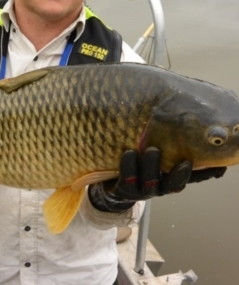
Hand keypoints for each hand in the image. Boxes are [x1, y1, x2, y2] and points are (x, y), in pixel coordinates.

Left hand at [88, 148, 225, 212]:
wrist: (114, 185)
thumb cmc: (140, 163)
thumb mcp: (159, 156)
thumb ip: (174, 147)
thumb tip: (195, 129)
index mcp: (171, 179)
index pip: (191, 177)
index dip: (202, 173)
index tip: (205, 163)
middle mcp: (159, 186)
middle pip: (172, 184)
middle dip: (177, 173)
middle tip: (183, 159)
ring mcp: (142, 189)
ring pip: (150, 182)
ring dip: (151, 165)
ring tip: (152, 150)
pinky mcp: (123, 190)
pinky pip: (126, 180)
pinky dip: (128, 166)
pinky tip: (128, 153)